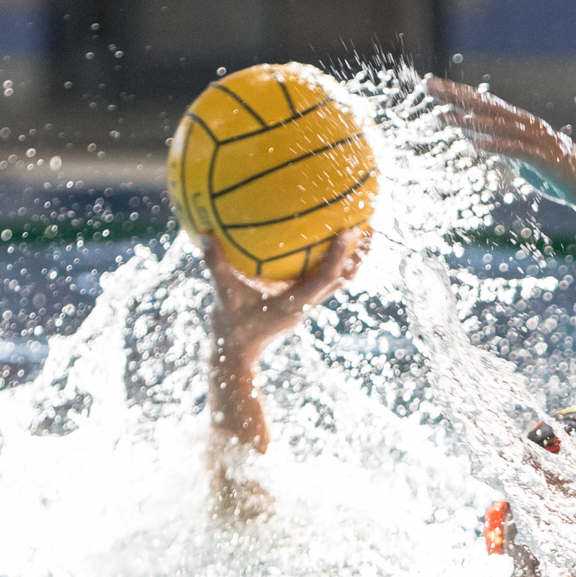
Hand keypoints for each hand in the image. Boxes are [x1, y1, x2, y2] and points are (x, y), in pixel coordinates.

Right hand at [202, 226, 370, 365]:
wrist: (237, 355)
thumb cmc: (231, 327)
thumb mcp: (223, 296)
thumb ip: (216, 267)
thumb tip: (204, 236)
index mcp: (295, 303)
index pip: (326, 277)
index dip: (340, 255)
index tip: (349, 230)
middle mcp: (308, 303)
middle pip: (345, 277)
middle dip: (360, 252)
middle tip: (372, 222)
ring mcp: (309, 303)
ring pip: (341, 279)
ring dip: (354, 257)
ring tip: (364, 228)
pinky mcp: (304, 302)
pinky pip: (326, 278)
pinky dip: (335, 260)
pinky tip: (328, 240)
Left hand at [425, 76, 575, 214]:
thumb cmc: (561, 177)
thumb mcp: (524, 161)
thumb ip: (501, 147)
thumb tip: (474, 137)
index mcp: (522, 125)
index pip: (485, 103)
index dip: (457, 93)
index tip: (430, 84)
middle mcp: (529, 126)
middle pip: (488, 106)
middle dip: (456, 96)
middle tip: (428, 85)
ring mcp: (540, 142)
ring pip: (499, 126)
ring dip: (469, 121)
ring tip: (443, 118)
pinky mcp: (548, 161)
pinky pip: (518, 151)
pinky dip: (497, 147)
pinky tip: (476, 146)